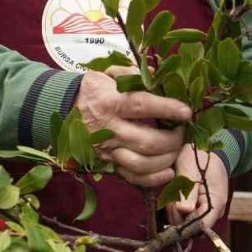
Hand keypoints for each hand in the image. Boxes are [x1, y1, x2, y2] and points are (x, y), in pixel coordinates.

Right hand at [74, 70, 190, 186]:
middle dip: (172, 139)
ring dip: (166, 158)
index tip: (186, 112)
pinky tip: (169, 170)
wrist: (64, 110)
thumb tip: (157, 75)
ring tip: (177, 147)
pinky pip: (133, 177)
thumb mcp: (107, 74)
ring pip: (142, 163)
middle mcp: (108, 129)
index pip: (141, 105)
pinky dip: (153, 178)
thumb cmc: (93, 90)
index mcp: (109, 102)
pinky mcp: (109, 164)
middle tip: (183, 131)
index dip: (166, 109)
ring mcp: (108, 150)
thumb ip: (130, 72)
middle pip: (146, 140)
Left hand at [166, 145, 228, 230]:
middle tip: (172, 196)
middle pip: (192, 225)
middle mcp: (212, 210)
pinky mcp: (198, 206)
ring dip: (176, 209)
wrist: (204, 148)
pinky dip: (177, 205)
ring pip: (186, 220)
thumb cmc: (199, 157)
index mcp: (215, 203)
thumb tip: (183, 210)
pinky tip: (175, 192)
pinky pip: (185, 213)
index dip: (185, 223)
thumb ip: (188, 192)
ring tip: (174, 190)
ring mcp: (206, 209)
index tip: (174, 208)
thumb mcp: (190, 171)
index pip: (201, 226)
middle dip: (178, 213)